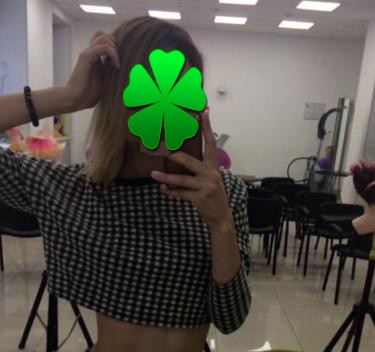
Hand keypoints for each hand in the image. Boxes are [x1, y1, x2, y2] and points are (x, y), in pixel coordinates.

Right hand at [66, 31, 119, 109]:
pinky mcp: (86, 56)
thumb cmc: (89, 95)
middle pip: (103, 34)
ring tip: (117, 63)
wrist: (76, 99)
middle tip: (118, 60)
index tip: (120, 62)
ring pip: (103, 37)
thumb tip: (127, 78)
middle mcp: (90, 52)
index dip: (115, 47)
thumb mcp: (106, 83)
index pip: (104, 40)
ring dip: (114, 48)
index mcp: (94, 57)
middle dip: (115, 44)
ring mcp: (87, 53)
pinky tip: (116, 66)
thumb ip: (112, 75)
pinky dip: (113, 54)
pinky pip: (104, 47)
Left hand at [150, 109, 232, 228]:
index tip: (204, 112)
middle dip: (175, 156)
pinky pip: (180, 193)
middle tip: (162, 149)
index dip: (207, 128)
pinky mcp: (199, 198)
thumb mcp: (211, 179)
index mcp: (214, 167)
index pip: (211, 143)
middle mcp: (211, 174)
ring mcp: (205, 186)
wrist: (220, 216)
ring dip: (165, 177)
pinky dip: (170, 191)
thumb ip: (201, 169)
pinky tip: (163, 189)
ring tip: (153, 174)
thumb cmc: (213, 196)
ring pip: (181, 179)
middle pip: (190, 161)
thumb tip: (181, 158)